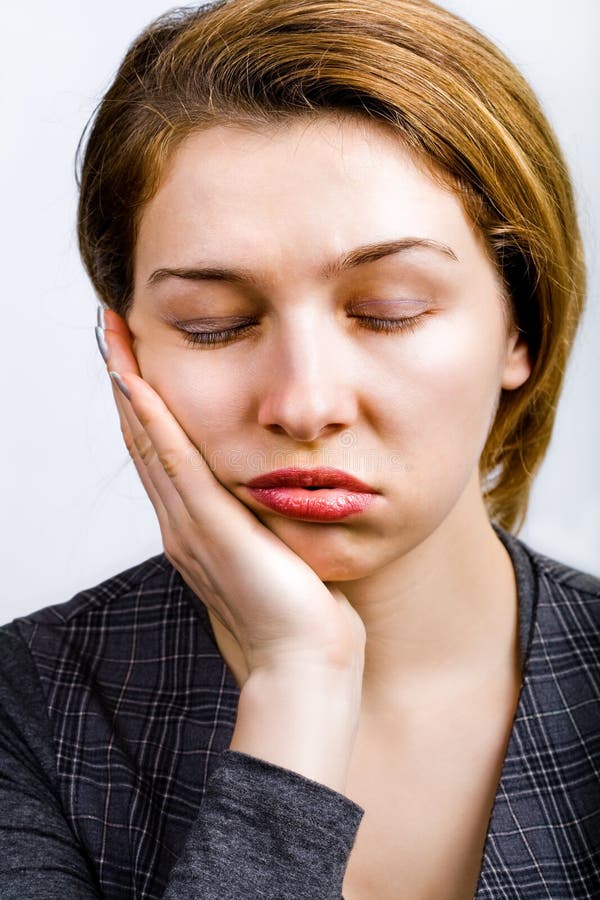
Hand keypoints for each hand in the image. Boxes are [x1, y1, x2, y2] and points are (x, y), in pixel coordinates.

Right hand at [96, 308, 365, 687]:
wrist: (302, 667)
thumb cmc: (299, 616)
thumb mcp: (277, 553)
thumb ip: (266, 521)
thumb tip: (280, 490)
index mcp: (196, 529)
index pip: (162, 455)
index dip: (145, 406)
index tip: (137, 360)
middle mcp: (182, 524)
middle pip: (144, 441)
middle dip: (127, 384)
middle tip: (113, 333)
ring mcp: (191, 527)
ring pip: (150, 443)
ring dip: (130, 389)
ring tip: (115, 341)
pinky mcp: (211, 529)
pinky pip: (175, 464)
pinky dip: (153, 421)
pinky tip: (138, 383)